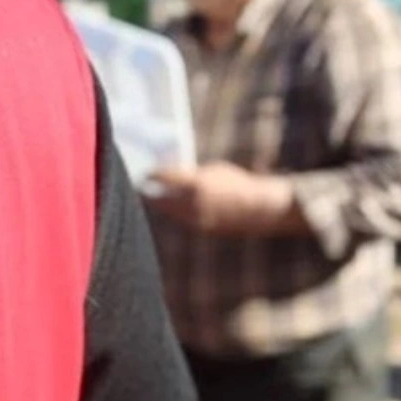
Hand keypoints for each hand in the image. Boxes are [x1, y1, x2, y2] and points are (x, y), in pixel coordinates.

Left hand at [143, 162, 299, 235]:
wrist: (257, 207)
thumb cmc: (236, 182)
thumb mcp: (213, 171)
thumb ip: (192, 174)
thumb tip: (173, 175)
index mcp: (196, 184)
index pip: (164, 178)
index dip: (153, 175)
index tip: (146, 173)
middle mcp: (192, 203)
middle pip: (159, 199)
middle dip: (150, 194)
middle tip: (143, 188)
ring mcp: (196, 218)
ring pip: (169, 212)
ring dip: (161, 205)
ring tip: (153, 198)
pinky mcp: (200, 228)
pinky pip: (181, 219)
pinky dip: (175, 212)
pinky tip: (171, 207)